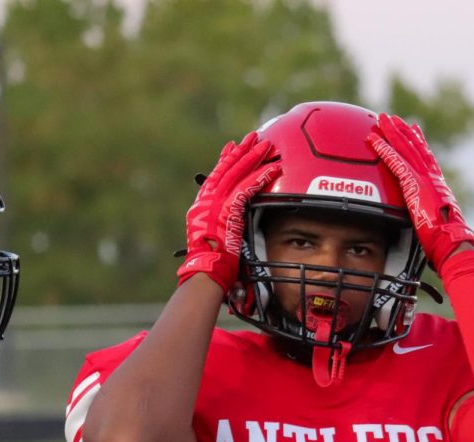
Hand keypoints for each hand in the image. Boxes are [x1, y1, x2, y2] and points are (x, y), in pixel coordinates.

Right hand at [176, 131, 279, 291]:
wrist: (205, 271)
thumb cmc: (209, 264)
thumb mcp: (211, 240)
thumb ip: (220, 227)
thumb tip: (230, 227)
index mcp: (201, 207)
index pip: (215, 177)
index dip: (225, 161)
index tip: (232, 147)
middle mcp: (207, 201)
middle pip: (226, 169)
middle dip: (241, 152)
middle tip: (253, 138)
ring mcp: (216, 204)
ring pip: (237, 174)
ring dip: (253, 159)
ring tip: (267, 147)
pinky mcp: (228, 210)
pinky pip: (248, 189)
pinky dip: (260, 178)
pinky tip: (272, 170)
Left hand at [367, 113, 473, 270]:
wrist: (452, 242)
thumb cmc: (447, 241)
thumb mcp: (438, 224)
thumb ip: (432, 217)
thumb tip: (431, 227)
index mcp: (439, 186)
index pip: (428, 159)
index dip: (420, 143)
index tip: (414, 130)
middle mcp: (433, 178)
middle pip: (416, 148)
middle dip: (403, 132)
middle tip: (393, 118)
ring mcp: (424, 179)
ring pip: (405, 149)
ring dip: (392, 133)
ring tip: (382, 120)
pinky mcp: (414, 185)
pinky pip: (396, 162)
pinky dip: (384, 150)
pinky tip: (374, 140)